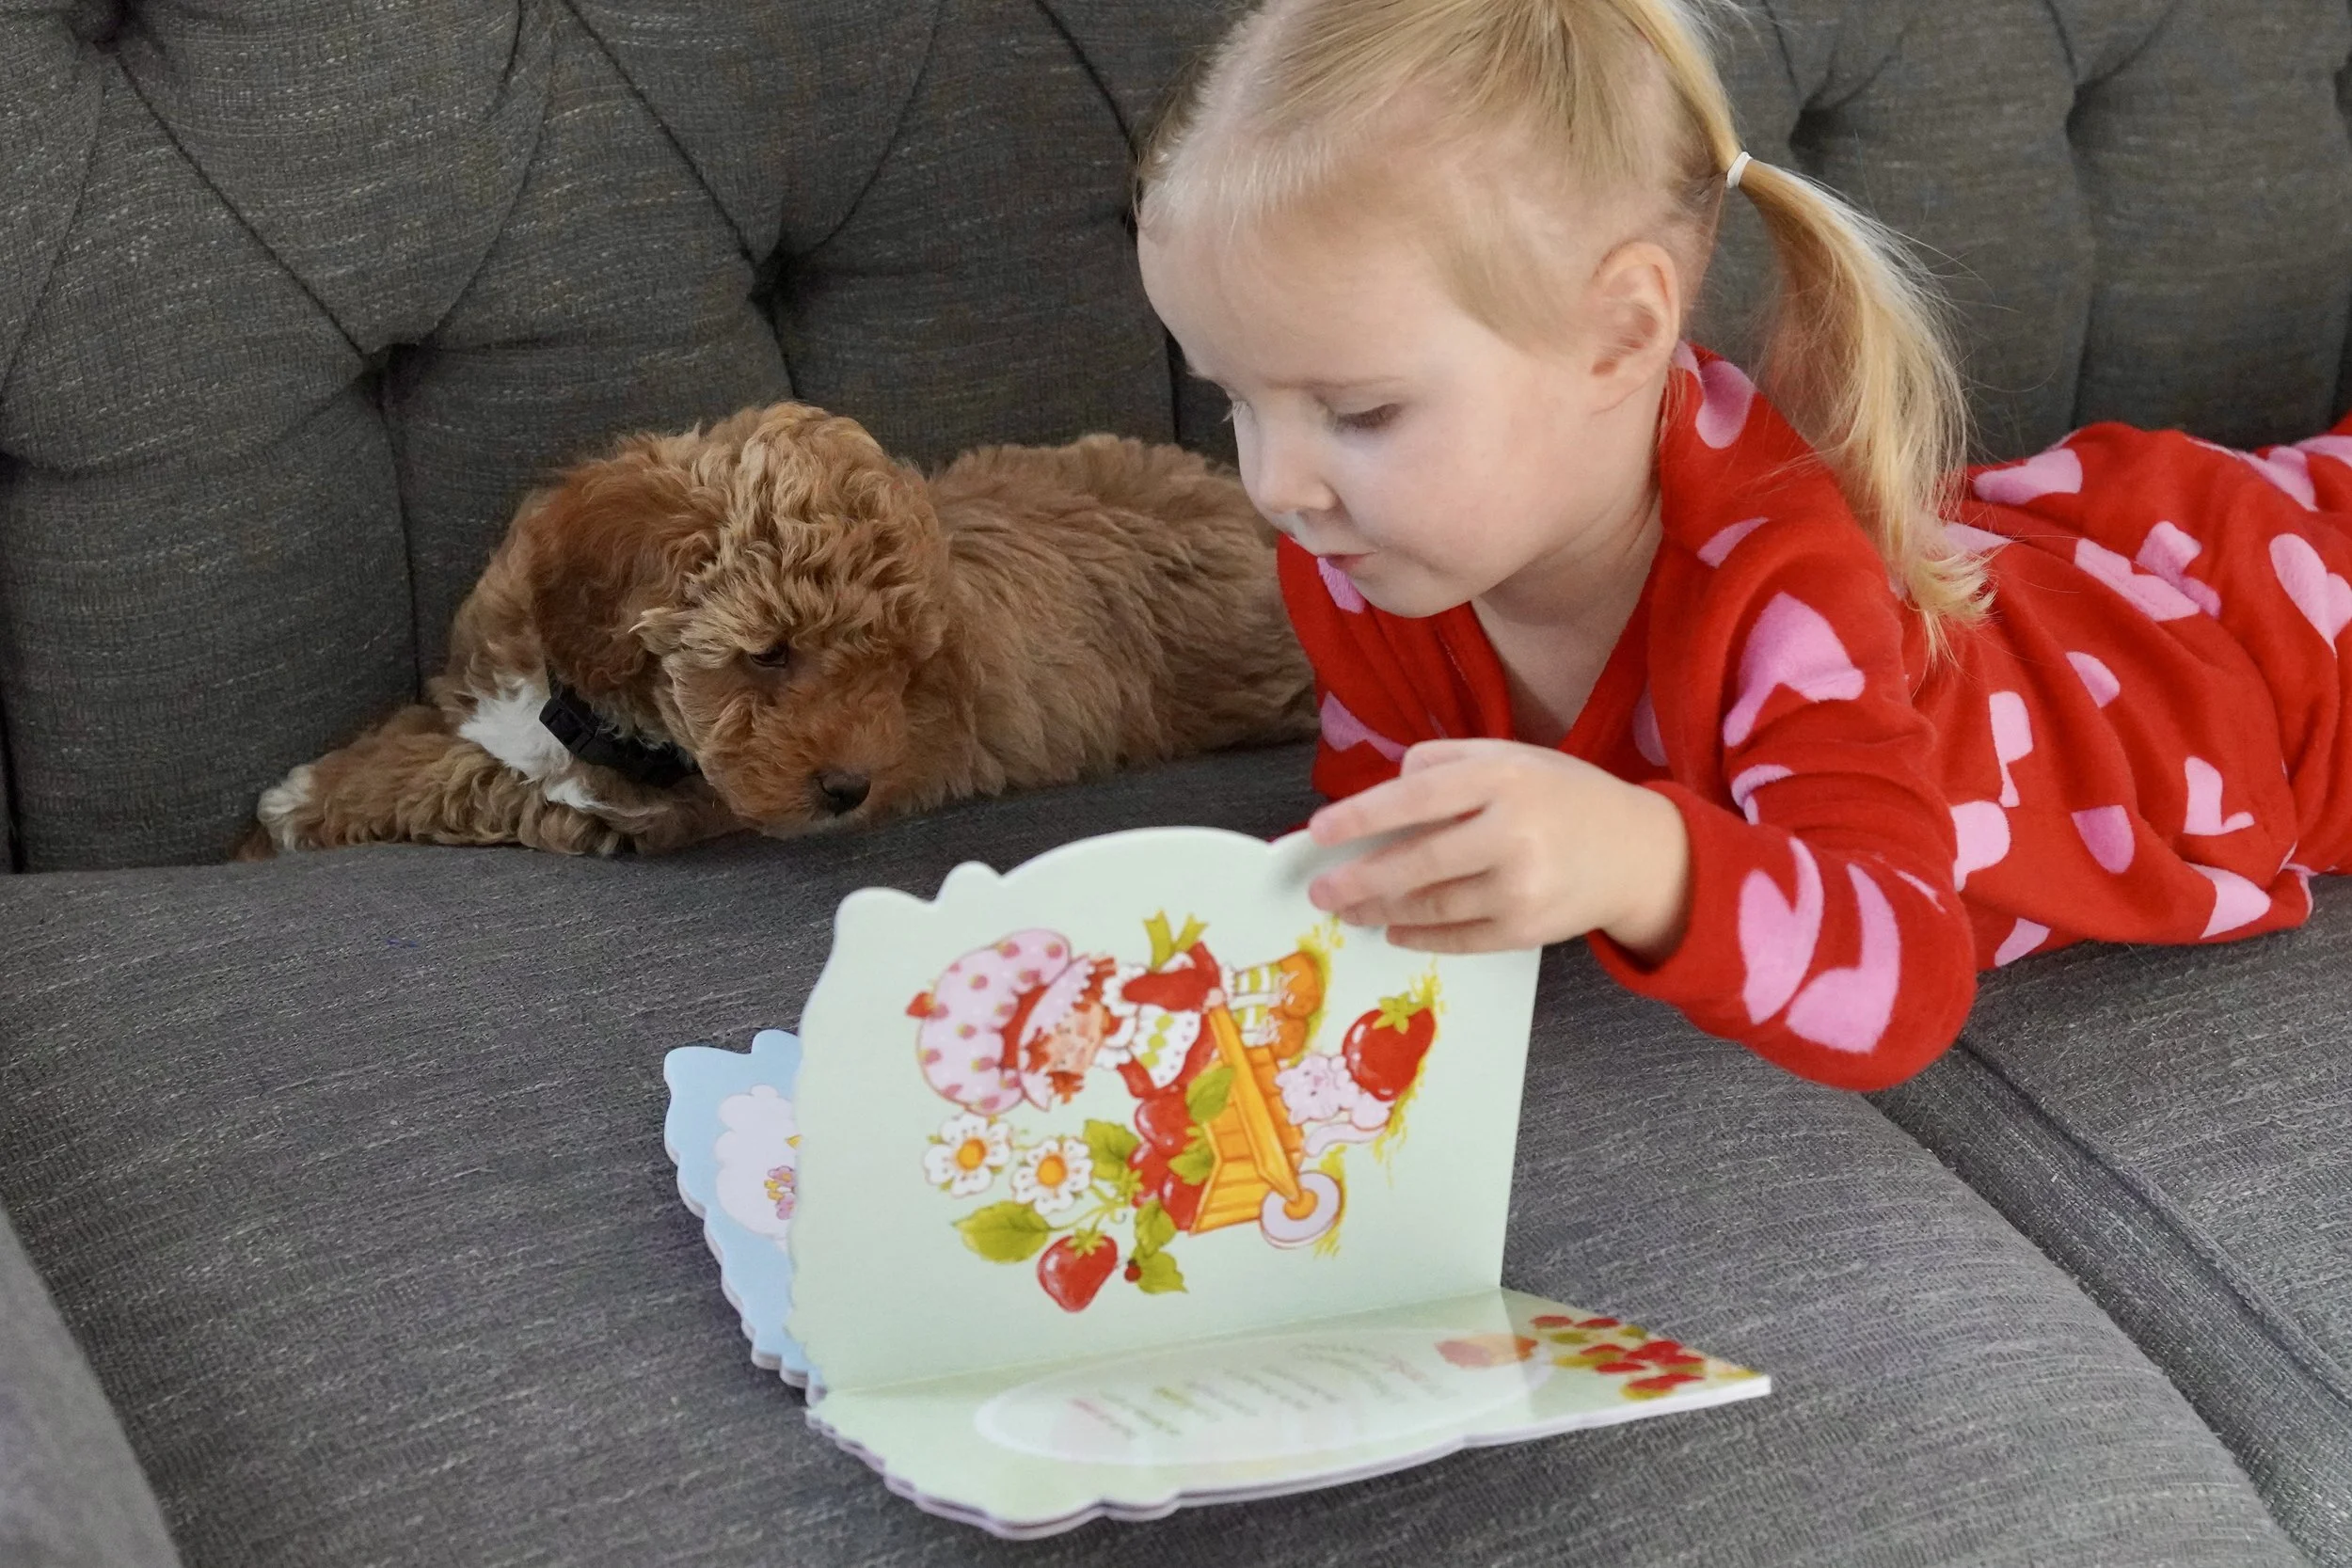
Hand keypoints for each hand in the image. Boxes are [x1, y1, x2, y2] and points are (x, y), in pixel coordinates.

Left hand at [1303, 739, 1691, 958]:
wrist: (1637, 854)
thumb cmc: (1563, 797)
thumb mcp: (1513, 757)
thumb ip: (1447, 761)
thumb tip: (1388, 789)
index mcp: (1503, 778)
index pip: (1415, 798)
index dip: (1361, 817)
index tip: (1319, 832)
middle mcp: (1512, 833)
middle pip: (1417, 862)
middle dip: (1359, 880)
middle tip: (1320, 891)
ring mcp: (1521, 888)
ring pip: (1431, 905)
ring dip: (1380, 909)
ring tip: (1349, 907)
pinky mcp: (1527, 931)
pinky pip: (1458, 938)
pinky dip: (1419, 935)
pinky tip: (1394, 927)